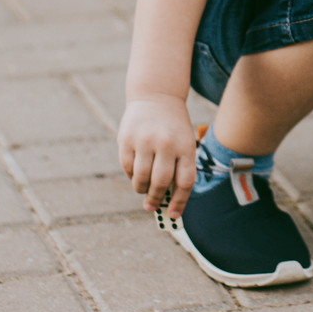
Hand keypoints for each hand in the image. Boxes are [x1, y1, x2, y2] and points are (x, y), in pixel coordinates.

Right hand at [118, 96, 197, 217]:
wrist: (157, 96)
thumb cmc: (174, 128)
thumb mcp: (184, 142)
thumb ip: (178, 168)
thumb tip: (166, 201)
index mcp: (186, 146)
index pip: (185, 182)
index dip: (179, 202)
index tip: (173, 215)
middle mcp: (166, 143)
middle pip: (161, 182)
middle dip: (156, 199)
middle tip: (152, 206)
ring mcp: (145, 140)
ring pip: (141, 178)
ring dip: (142, 190)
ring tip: (144, 190)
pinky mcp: (127, 138)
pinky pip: (128, 167)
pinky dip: (132, 176)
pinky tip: (136, 173)